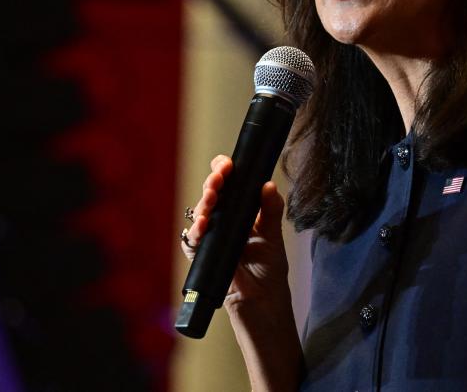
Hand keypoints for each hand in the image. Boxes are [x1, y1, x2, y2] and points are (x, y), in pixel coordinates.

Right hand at [181, 155, 290, 309]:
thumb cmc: (270, 270)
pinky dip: (195, 232)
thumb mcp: (273, 236)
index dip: (223, 170)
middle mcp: (225, 220)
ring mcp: (213, 237)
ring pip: (200, 213)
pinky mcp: (204, 256)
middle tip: (218, 179)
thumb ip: (271, 210)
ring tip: (211, 201)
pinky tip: (202, 227)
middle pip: (212, 194)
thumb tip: (268, 185)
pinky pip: (193, 241)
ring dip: (203, 204)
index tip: (226, 164)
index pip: (229, 184)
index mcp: (242, 210)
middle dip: (212, 184)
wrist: (262, 303)